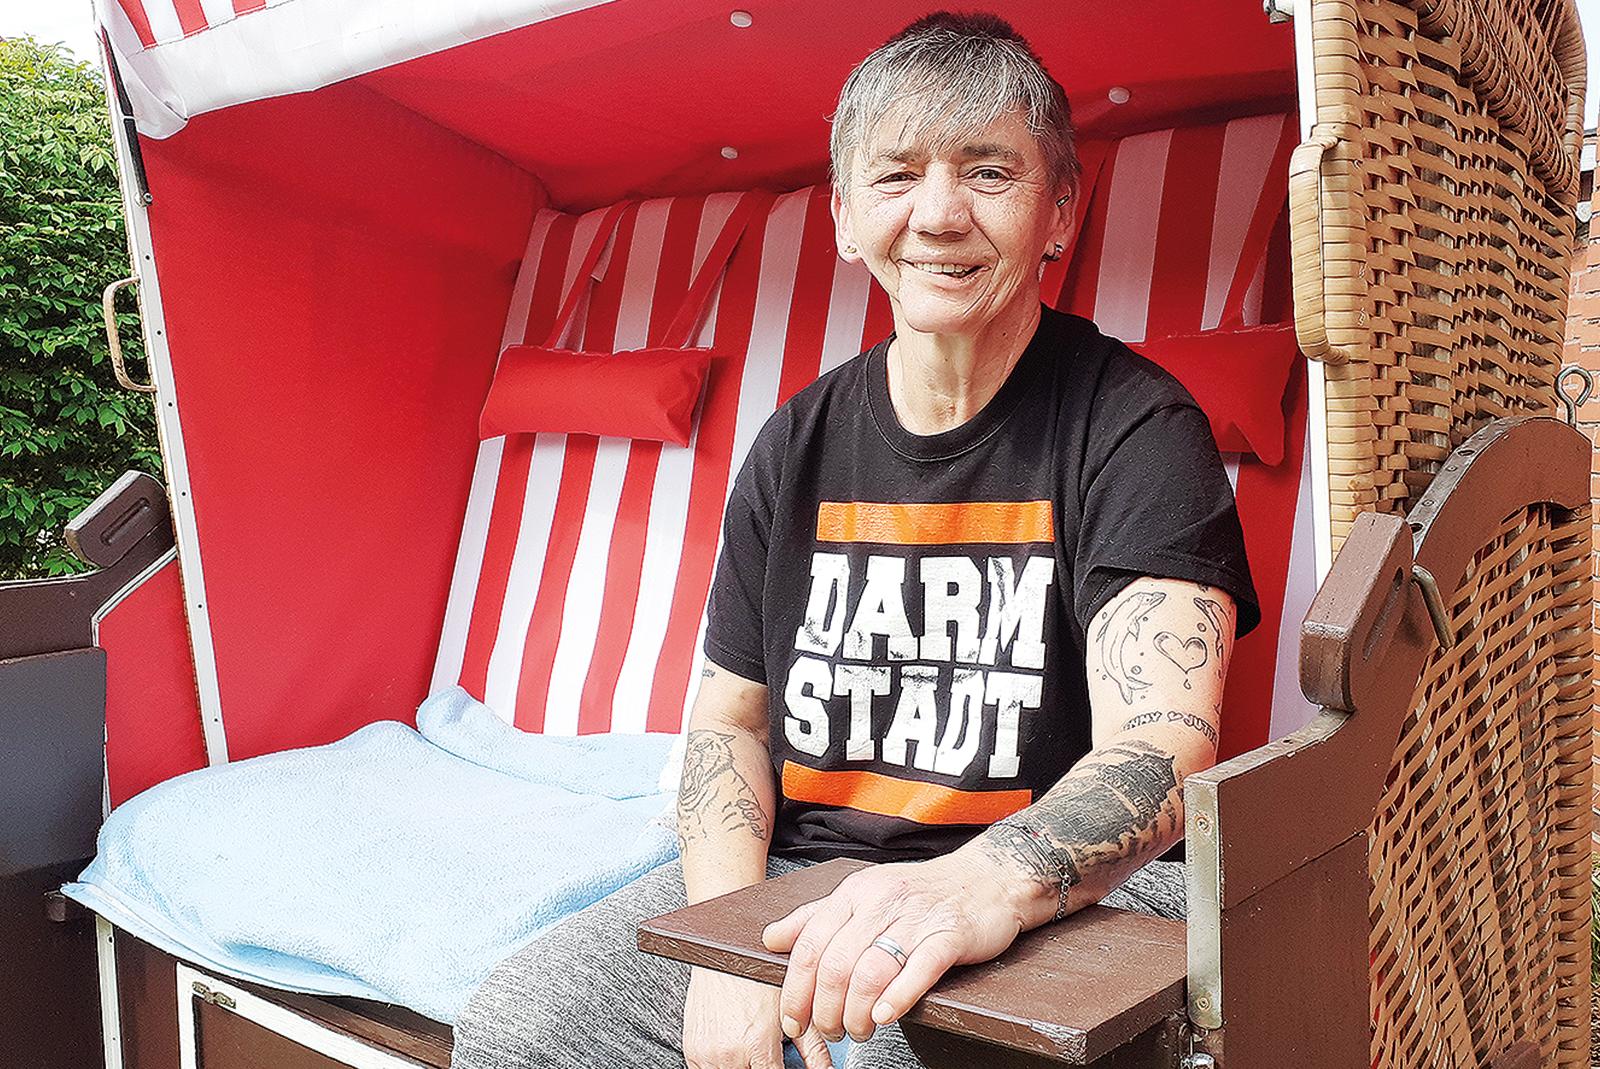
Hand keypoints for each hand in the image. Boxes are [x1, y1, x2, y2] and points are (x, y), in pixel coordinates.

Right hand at [683, 967, 834, 1068]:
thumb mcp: (792, 1008)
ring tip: (752, 1053)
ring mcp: (706, 1053)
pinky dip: (722, 1067)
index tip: (784, 1065)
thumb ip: (814, 1049)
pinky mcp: (691, 1049)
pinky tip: (735, 1052)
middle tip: (770, 1059)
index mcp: (757, 1044)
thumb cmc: (756, 973)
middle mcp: (728, 1053)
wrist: (722, 952)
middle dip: (763, 1068)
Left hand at [760, 852, 1025, 1043]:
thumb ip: (815, 917)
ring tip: (858, 1031)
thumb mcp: (862, 894)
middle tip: (831, 1032)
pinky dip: (899, 997)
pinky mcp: (950, 935)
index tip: (793, 1023)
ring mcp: (916, 918)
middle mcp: (880, 902)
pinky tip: (886, 1017)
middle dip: (825, 1010)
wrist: (987, 877)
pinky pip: (919, 969)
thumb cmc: (919, 892)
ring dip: (857, 1012)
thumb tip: (771, 939)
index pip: (810, 946)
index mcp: (854, 893)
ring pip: (872, 971)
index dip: (795, 992)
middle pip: (836, 965)